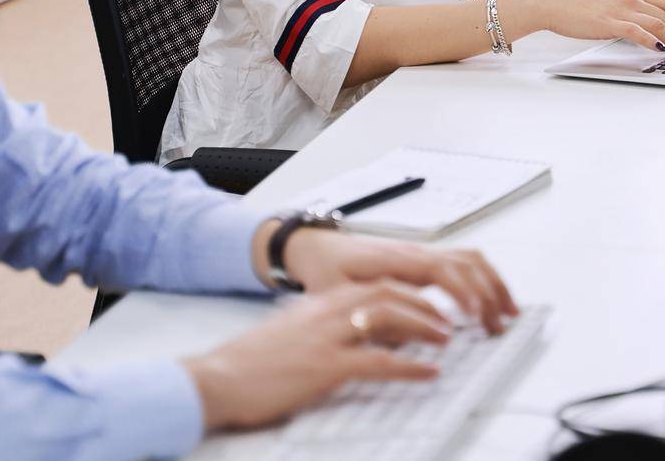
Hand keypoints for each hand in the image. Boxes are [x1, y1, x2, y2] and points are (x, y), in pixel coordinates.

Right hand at [182, 282, 447, 431]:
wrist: (218, 379)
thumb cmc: (251, 362)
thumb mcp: (292, 330)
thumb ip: (322, 324)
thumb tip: (354, 331)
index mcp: (321, 301)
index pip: (376, 285)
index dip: (408, 293)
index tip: (428, 304)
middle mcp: (328, 311)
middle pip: (390, 294)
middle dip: (424, 305)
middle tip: (447, 321)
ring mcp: (329, 336)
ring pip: (391, 319)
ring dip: (425, 328)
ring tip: (446, 340)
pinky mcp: (326, 366)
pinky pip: (381, 361)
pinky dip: (411, 366)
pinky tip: (428, 372)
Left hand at [264, 227, 518, 332]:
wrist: (316, 248)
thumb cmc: (325, 270)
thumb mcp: (336, 295)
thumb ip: (367, 313)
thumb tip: (403, 332)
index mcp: (397, 260)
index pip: (442, 270)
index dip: (463, 292)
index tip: (476, 315)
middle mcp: (417, 252)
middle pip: (467, 264)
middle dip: (489, 294)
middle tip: (498, 326)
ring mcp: (424, 253)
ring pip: (472, 260)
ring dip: (494, 285)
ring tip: (509, 314)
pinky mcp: (426, 261)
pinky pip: (465, 263)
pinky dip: (486, 279)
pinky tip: (493, 301)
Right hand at [530, 0, 664, 56]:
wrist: (555, 3)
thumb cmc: (582, 8)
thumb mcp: (613, 5)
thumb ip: (632, 13)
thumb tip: (649, 30)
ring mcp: (622, 10)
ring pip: (659, 24)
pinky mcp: (610, 23)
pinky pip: (636, 31)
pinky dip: (651, 41)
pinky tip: (661, 49)